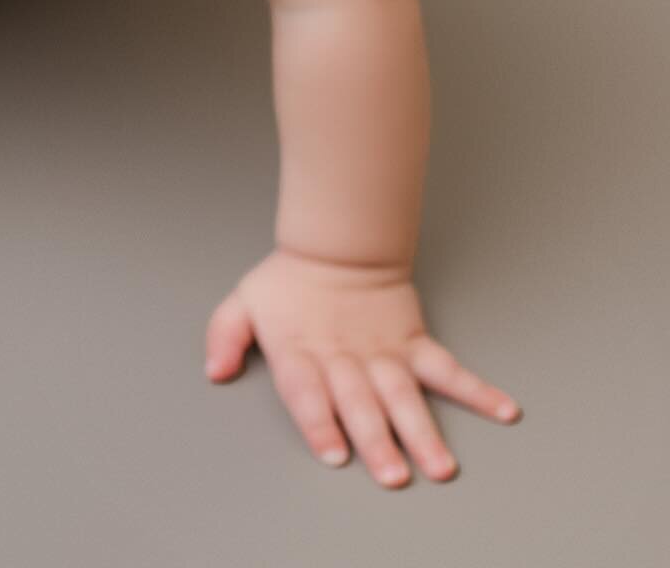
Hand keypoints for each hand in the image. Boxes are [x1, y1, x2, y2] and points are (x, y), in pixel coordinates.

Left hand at [205, 247, 521, 486]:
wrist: (338, 243)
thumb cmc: (289, 281)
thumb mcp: (244, 302)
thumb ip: (225, 336)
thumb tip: (215, 371)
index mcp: (302, 352)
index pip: (309, 391)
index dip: (320, 422)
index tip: (335, 452)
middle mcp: (344, 357)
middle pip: (361, 402)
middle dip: (377, 440)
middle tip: (395, 476)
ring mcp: (383, 352)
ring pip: (404, 394)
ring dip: (423, 430)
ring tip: (441, 466)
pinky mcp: (413, 342)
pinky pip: (447, 369)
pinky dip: (477, 390)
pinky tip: (503, 410)